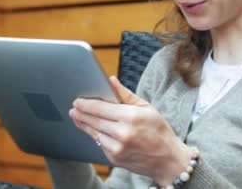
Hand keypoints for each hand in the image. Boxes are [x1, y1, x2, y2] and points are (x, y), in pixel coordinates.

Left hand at [69, 76, 192, 184]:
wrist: (167, 159)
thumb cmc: (159, 131)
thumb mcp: (146, 107)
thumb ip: (125, 94)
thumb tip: (111, 81)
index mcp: (130, 117)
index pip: (100, 108)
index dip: (86, 104)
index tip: (77, 101)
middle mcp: (122, 133)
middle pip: (93, 120)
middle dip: (81, 113)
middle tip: (74, 108)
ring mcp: (117, 148)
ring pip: (94, 133)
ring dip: (84, 124)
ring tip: (77, 117)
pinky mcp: (114, 159)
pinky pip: (100, 144)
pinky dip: (95, 136)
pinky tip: (93, 129)